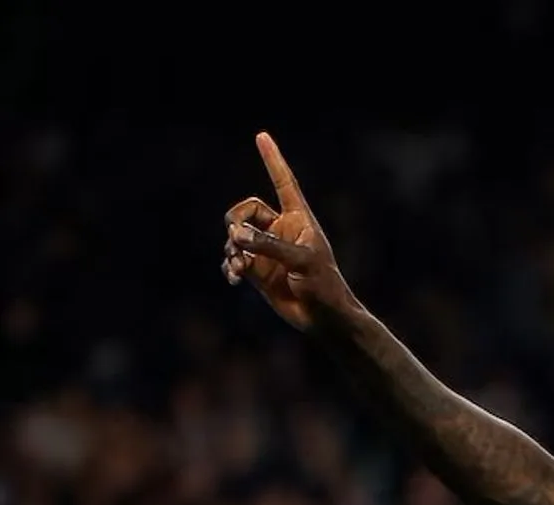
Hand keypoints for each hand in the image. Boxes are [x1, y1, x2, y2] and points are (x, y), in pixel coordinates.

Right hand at [222, 132, 357, 329]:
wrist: (323, 319)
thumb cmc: (323, 286)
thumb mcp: (301, 262)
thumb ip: (268, 245)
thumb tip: (234, 235)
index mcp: (298, 219)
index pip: (283, 182)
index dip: (273, 160)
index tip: (261, 136)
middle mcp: (280, 230)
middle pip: (245, 210)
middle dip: (236, 222)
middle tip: (238, 240)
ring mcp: (266, 249)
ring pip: (235, 235)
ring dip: (231, 248)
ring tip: (240, 268)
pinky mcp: (257, 270)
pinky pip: (232, 258)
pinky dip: (229, 265)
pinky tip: (233, 277)